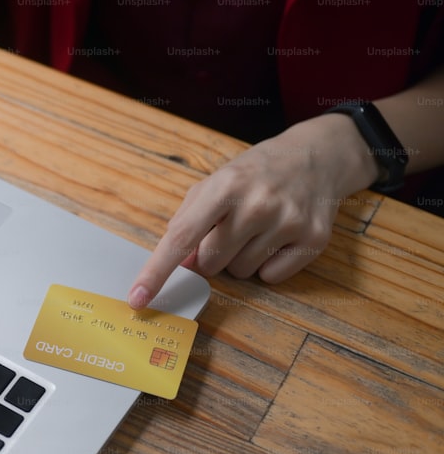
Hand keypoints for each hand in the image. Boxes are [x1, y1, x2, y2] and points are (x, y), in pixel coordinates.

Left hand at [128, 114, 377, 308]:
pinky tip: (278, 237)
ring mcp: (289, 222)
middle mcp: (258, 204)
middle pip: (210, 263)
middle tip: (230, 227)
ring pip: (240, 272)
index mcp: (225, 186)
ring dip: (240, 258)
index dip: (157, 271)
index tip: (138, 298)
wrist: (316, 156)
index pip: (182, 237)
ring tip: (257, 227)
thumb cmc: (253, 173)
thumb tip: (178, 264)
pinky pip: (271, 277)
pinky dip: (268, 264)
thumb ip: (188, 221)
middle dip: (211, 253)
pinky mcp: (314, 240)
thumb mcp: (213, 183)